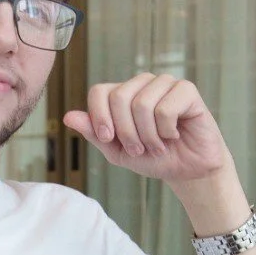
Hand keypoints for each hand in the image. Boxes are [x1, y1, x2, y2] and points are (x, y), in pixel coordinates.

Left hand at [63, 72, 229, 182]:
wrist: (185, 170)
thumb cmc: (151, 158)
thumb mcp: (115, 151)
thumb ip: (94, 133)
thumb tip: (68, 116)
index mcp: (122, 94)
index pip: (99, 91)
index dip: (99, 117)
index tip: (108, 139)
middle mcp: (142, 84)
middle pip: (119, 97)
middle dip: (125, 132)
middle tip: (138, 148)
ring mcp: (165, 84)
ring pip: (142, 104)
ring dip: (147, 135)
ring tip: (156, 145)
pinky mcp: (187, 90)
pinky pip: (165, 109)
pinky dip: (166, 131)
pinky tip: (173, 134)